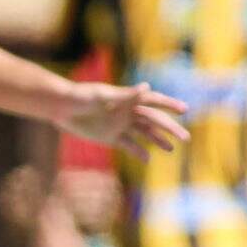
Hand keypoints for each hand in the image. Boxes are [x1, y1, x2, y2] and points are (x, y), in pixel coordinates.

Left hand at [63, 80, 188, 154]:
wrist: (61, 107)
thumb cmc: (81, 96)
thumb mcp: (103, 96)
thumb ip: (126, 95)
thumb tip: (147, 87)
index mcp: (127, 98)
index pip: (154, 101)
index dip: (169, 105)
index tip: (185, 109)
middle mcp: (127, 111)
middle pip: (153, 120)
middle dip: (169, 128)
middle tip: (185, 138)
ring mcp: (119, 124)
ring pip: (144, 133)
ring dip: (158, 140)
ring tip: (172, 148)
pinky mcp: (109, 137)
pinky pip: (128, 145)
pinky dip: (138, 152)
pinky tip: (148, 159)